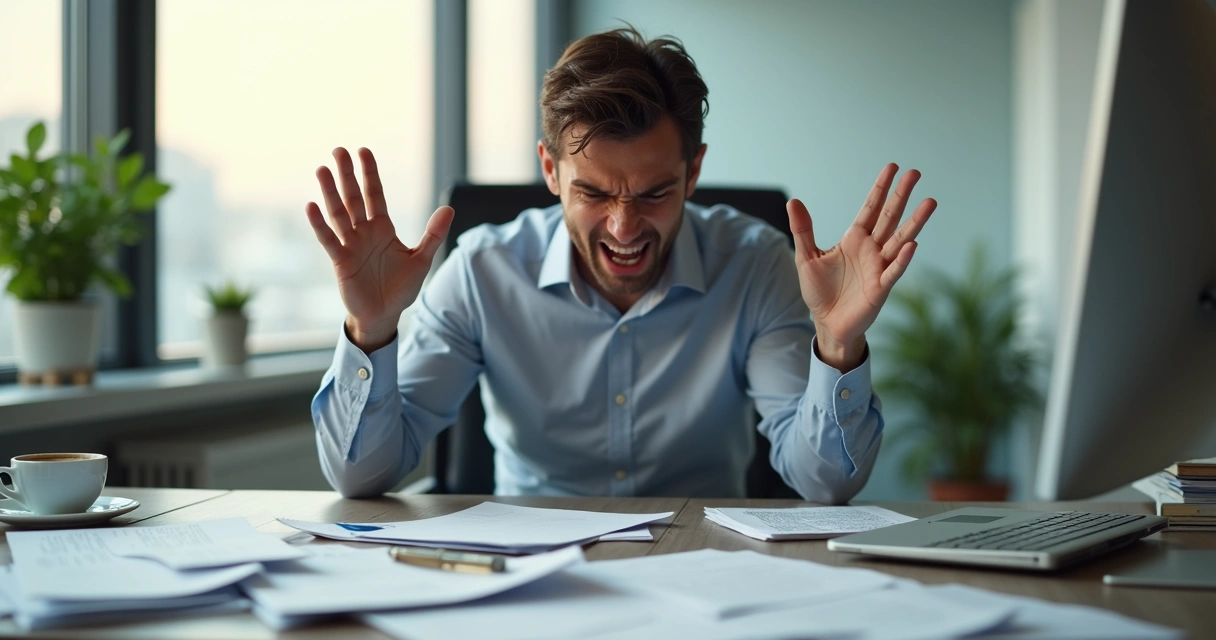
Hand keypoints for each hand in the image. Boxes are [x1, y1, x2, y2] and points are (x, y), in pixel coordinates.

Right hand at [305, 147, 453, 352]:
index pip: (375, 195)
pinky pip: (328, 240)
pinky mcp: (340, 262)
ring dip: (330, 192)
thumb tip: (449, 209)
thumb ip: (433, 235)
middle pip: (354, 198)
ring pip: (339, 214)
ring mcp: (350, 245)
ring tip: (322, 169)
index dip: (370, 174)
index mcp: (382, 229)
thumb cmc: (400, 288)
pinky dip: (319, 224)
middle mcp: (364, 232)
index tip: (363, 151)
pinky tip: (311, 206)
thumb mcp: (421, 260)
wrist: (385, 315)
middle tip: (338, 150)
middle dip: (347, 175)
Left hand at [787, 164, 935, 370]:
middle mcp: (871, 249)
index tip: (893, 167)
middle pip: (889, 217)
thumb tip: (794, 201)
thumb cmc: (820, 291)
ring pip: (900, 240)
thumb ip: (803, 229)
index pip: (870, 208)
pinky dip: (902, 259)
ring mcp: (879, 267)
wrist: (827, 323)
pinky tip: (912, 244)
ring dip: (914, 222)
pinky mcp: (880, 287)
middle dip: (901, 196)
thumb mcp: (806, 257)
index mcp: (854, 239)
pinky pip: (894, 270)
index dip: (881, 188)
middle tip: (915, 173)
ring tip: (929, 202)